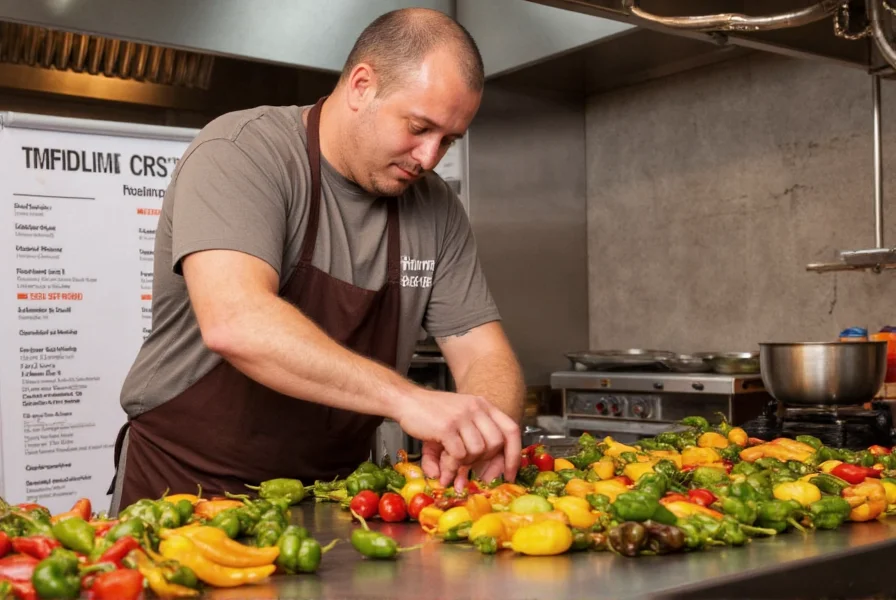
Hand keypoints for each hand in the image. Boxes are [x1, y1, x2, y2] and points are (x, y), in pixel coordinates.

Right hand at [394, 389, 520, 487]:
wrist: (406, 400)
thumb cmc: (431, 413)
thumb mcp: (455, 424)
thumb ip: (467, 446)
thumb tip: (465, 480)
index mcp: (483, 405)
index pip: (511, 429)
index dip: (514, 454)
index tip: (510, 473)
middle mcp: (476, 408)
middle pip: (496, 443)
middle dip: (483, 460)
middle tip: (466, 464)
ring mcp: (462, 416)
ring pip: (478, 450)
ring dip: (464, 462)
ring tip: (450, 461)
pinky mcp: (447, 426)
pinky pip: (459, 454)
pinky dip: (452, 464)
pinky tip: (442, 464)